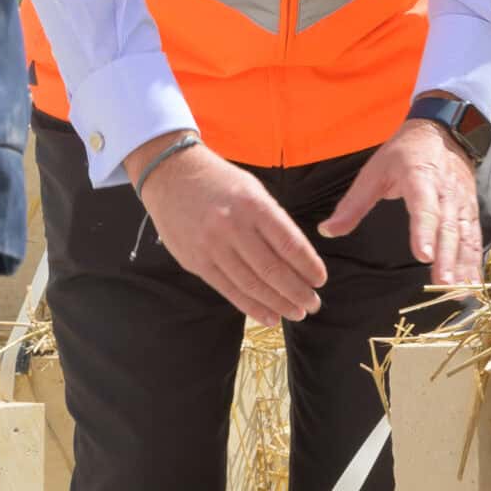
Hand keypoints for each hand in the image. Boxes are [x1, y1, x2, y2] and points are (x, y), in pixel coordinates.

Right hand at [132, 136, 326, 326]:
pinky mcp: (196, 262)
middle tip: (314, 304)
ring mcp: (211, 246)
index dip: (308, 266)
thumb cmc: (220, 182)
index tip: (320, 280)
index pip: (289, 243)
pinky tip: (270, 317)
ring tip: (297, 313)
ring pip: (252, 285)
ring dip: (278, 304)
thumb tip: (299, 260)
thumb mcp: (252, 190)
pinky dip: (251, 307)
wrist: (170, 174)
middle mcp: (232, 226)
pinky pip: (228, 290)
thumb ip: (273, 222)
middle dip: (298, 291)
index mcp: (253, 205)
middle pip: (272, 269)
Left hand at [320, 118, 484, 285]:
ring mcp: (462, 202)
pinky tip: (473, 284)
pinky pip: (474, 238)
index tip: (423, 256)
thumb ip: (353, 204)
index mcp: (419, 178)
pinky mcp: (471, 210)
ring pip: (465, 235)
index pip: (424, 208)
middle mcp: (446, 192)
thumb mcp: (375, 172)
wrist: (442, 132)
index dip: (424, 232)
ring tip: (461, 290)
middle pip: (448, 227)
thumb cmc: (404, 153)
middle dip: (447, 257)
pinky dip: (475, 262)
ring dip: (465, 264)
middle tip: (444, 283)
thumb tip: (327, 231)